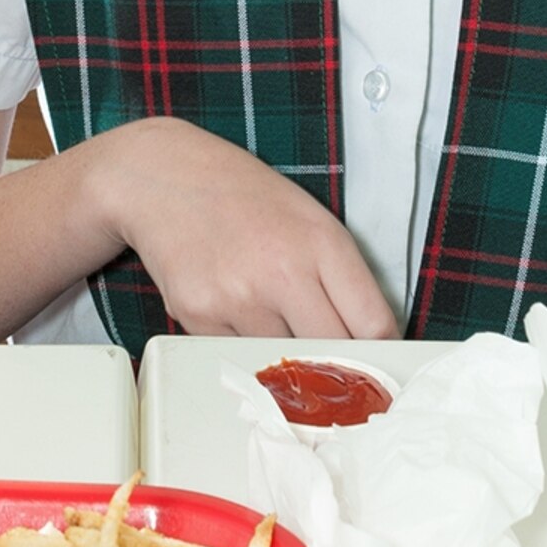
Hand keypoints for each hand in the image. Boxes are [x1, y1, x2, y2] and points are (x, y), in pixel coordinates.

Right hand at [93, 119, 400, 340]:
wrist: (163, 175)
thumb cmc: (244, 196)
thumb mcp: (309, 218)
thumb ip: (343, 277)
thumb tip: (374, 342)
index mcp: (322, 242)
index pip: (373, 326)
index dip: (382, 352)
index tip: (380, 364)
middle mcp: (282, 272)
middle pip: (333, 357)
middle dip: (338, 368)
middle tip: (334, 370)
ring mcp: (237, 298)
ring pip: (284, 365)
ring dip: (285, 357)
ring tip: (270, 321)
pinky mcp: (198, 316)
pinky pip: (238, 356)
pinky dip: (242, 345)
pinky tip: (231, 306)